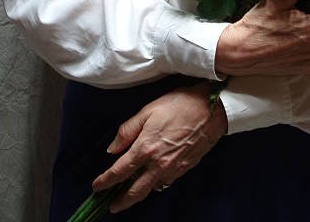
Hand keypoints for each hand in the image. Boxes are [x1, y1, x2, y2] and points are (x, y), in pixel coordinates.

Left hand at [92, 82, 225, 212]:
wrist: (212, 108)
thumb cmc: (180, 104)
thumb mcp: (149, 110)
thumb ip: (128, 130)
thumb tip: (112, 148)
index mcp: (145, 148)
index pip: (119, 171)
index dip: (105, 181)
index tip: (96, 186)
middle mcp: (158, 163)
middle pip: (134, 191)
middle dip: (120, 201)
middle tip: (111, 205)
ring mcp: (173, 168)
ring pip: (152, 189)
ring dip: (139, 194)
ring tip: (130, 195)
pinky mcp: (185, 168)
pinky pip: (167, 182)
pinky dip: (156, 184)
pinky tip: (154, 179)